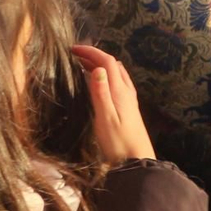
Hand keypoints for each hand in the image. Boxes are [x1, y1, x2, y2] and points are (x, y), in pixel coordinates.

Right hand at [73, 45, 155, 163]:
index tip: (73, 49)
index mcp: (120, 91)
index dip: (91, 51)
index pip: (107, 61)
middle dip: (94, 55)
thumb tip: (98, 68)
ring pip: (116, 73)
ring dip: (101, 64)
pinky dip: (106, 75)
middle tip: (75, 56)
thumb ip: (101, 94)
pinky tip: (98, 84)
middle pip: (112, 64)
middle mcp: (126, 91)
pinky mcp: (129, 107)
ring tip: (83, 66)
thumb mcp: (106, 119)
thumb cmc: (118, 143)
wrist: (137, 161)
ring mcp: (129, 98)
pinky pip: (117, 82)